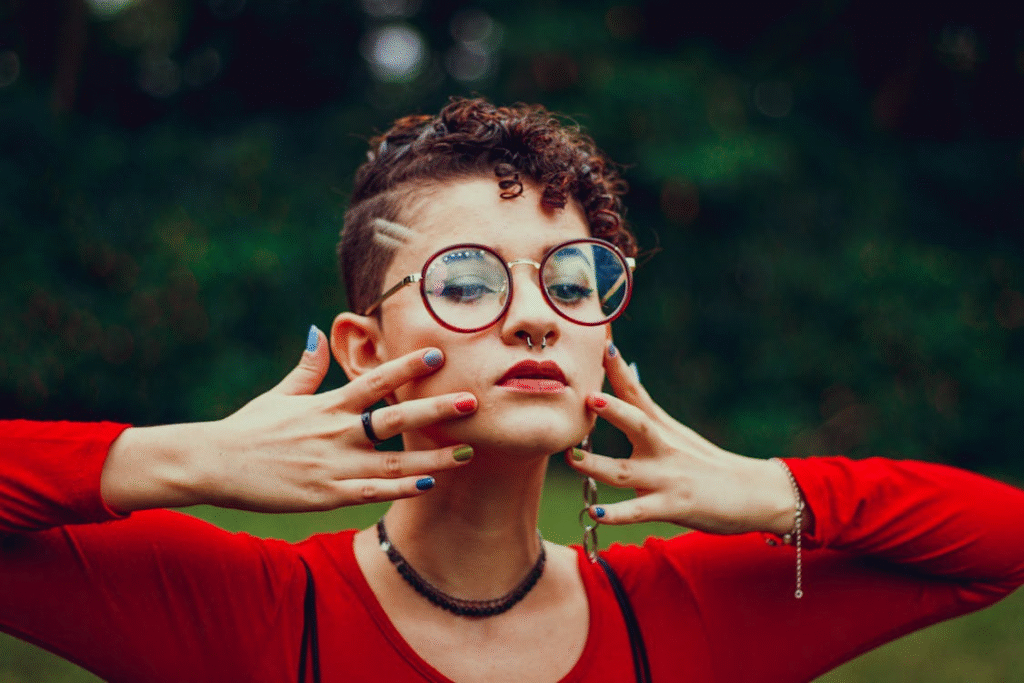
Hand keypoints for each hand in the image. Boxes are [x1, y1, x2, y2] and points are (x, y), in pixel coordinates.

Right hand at [102, 327, 475, 512]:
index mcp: (326, 406)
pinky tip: (429, 484)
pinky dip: (400, 489)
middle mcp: (335, 433)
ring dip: (432, 458)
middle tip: (472, 403)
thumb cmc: (248, 428)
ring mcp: (332, 466)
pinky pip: (371, 492)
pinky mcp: (325, 495)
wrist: (212, 464)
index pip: (373, 380)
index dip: (406, 366)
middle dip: (435, 410)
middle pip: (394, 419)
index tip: (438, 353)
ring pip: (392, 463)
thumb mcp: (278, 394)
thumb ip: (306, 367)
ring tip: (468, 453)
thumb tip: (318, 331)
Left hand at [566, 344, 798, 535]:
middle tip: (588, 396)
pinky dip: (617, 513)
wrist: (755, 493)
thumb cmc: (708, 463)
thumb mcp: (678, 434)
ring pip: (625, 471)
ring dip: (596, 465)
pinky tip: (595, 513)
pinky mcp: (673, 506)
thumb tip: (623, 376)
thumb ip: (646, 412)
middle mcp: (663, 448)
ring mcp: (667, 477)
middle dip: (612, 409)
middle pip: (636, 423)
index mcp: (662, 428)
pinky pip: (639, 511)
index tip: (602, 342)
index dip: (617, 368)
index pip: (636, 391)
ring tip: (571, 457)